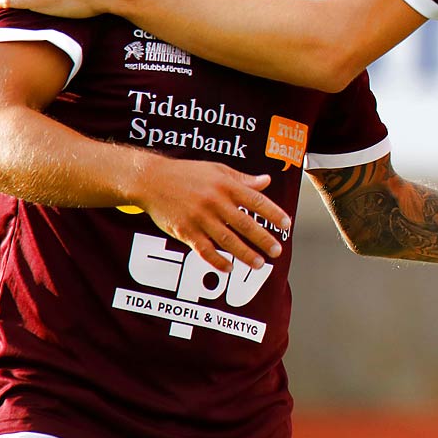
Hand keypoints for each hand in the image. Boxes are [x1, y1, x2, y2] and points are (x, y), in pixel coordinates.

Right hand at [134, 154, 289, 271]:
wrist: (151, 180)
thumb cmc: (187, 173)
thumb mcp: (217, 170)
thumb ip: (243, 179)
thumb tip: (266, 182)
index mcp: (225, 185)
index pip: (256, 201)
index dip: (273, 213)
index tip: (286, 224)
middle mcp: (214, 202)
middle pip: (244, 224)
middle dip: (263, 239)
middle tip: (277, 251)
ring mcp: (199, 218)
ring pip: (226, 240)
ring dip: (244, 254)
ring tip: (258, 264)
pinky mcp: (184, 231)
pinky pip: (203, 250)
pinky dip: (217, 260)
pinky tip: (229, 267)